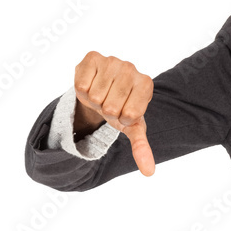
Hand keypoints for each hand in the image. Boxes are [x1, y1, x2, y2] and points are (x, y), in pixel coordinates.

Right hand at [74, 52, 154, 175]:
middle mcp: (131, 68)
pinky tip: (91, 85)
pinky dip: (83, 91)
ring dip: (94, 101)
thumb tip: (149, 172)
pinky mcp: (92, 57)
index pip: (129, 115)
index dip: (122, 119)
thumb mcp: (132, 128)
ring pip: (95, 97)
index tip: (123, 112)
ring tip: (100, 95)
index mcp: (146, 85)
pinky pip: (81, 85)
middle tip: (109, 104)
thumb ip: (141, 147)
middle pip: (110, 107)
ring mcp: (112, 60)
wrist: (102, 91)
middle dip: (107, 111)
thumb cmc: (120, 108)